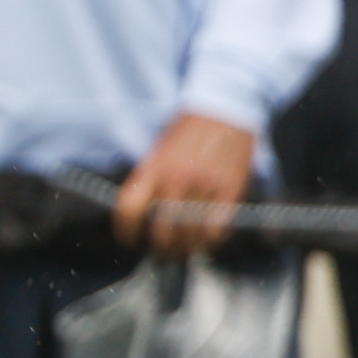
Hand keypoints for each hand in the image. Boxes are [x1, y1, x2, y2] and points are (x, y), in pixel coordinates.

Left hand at [113, 111, 254, 252]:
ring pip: (190, 234)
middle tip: (165, 250)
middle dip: (162, 247)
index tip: (131, 240)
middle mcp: (177, 179)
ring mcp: (205, 185)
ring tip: (187, 248)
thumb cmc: (190, 128)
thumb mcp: (160, 150)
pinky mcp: (231, 189)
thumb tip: (148, 214)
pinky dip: (211, 239)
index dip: (126, 233)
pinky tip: (208, 237)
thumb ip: (152, 180)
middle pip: (162, 231)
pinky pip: (218, 228)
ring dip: (187, 248)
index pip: (129, 211)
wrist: (226, 106)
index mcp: (153, 168)